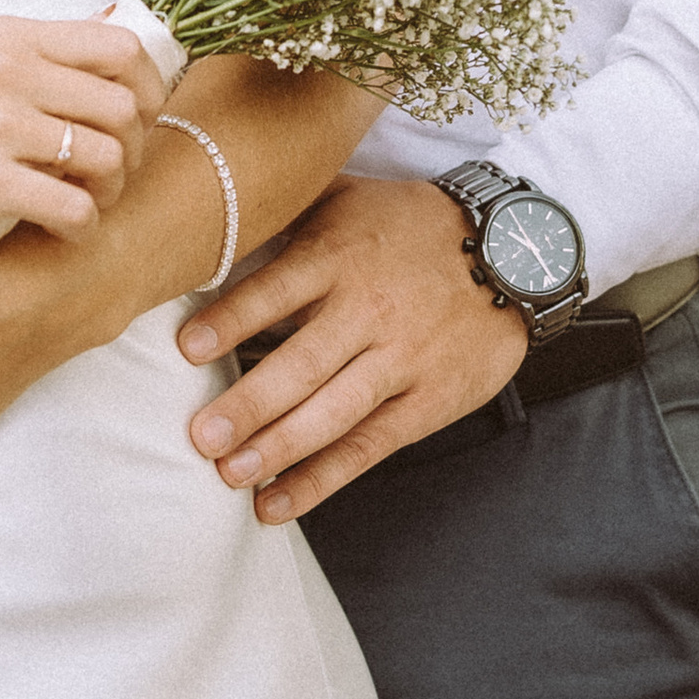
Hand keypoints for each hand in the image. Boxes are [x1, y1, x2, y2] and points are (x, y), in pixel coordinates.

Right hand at [0, 10, 164, 253]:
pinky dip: (82, 226)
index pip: (121, 46)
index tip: (134, 117)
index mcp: (9, 36)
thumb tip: (105, 40)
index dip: (147, 86)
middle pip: (127, 104)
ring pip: (109, 156)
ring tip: (87, 202)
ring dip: (111, 189)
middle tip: (110, 170)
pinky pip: (74, 207)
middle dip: (134, 145)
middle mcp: (11, 71)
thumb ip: (28, 54)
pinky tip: (62, 231)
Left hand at [174, 174, 525, 522]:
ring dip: (279, 449)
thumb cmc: (408, 224)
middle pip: (303, 363)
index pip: (278, 289)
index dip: (233, 319)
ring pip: (333, 412)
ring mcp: (399, 361)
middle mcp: (368, 310)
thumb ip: (287, 208)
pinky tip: (277, 503)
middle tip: (202, 437)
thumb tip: (217, 213)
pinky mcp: (425, 402)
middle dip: (250, 404)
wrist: (510, 254)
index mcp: (340, 256)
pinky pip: (367, 446)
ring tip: (228, 474)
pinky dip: (321, 479)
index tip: (188, 348)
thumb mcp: (347, 195)